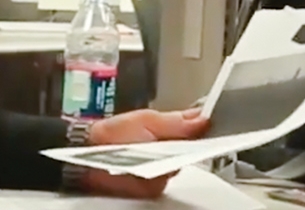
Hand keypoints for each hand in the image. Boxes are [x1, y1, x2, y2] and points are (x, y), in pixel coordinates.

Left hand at [81, 108, 208, 198]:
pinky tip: (146, 167)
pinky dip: (155, 175)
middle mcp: (171, 149)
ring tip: (155, 152)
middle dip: (191, 147)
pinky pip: (164, 182)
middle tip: (186, 139)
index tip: (214, 127)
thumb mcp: (147, 120)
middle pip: (194, 151)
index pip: (199, 129)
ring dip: (170, 161)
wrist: (90, 156)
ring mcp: (164, 168)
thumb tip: (202, 118)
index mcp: (172, 129)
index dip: (208, 129)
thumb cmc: (114, 133)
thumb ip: (176, 121)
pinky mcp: (155, 186)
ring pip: (180, 168)